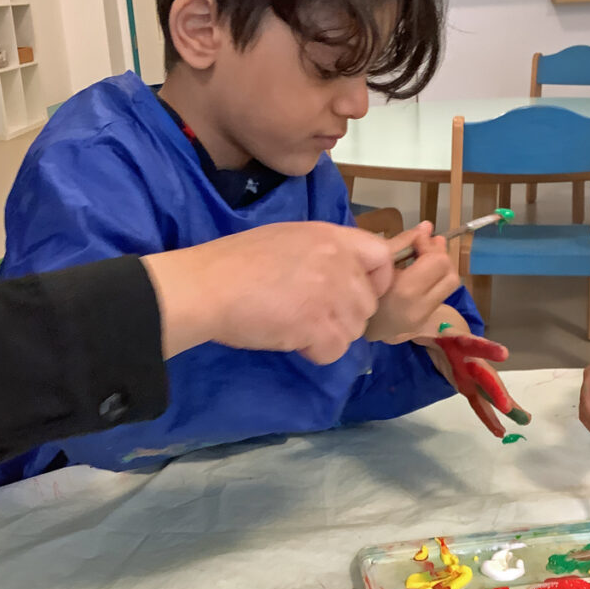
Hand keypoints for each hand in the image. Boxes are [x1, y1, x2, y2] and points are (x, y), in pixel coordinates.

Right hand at [142, 222, 393, 362]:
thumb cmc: (235, 262)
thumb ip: (321, 253)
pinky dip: (315, 352)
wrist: (207, 285)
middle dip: (345, 316)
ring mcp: (331, 293)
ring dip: (329, 335)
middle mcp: (339, 262)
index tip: (352, 293)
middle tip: (311, 316)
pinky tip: (291, 340)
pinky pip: (336, 350)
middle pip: (369, 303)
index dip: (375, 281)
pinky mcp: (318, 325)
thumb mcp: (287, 239)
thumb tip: (339, 274)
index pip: (381, 258)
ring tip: (295, 327)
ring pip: (354, 330)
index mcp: (331, 236)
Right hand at [365, 222, 459, 343]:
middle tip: (424, 246)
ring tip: (425, 257)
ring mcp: (425, 316)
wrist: (353, 325)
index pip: (437, 261)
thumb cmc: (359, 287)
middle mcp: (420, 306)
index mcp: (405, 290)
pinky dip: (436, 278)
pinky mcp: (426, 319)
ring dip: (441, 267)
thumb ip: (403, 243)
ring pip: (451, 284)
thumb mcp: (377, 262)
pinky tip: (421, 272)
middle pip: (450, 274)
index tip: (416, 238)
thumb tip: (427, 227)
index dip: (430, 245)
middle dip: (440, 256)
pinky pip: (442, 293)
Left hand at [422, 331, 530, 437]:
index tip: (504, 354)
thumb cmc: (428, 323)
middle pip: (484, 373)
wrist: (440, 325)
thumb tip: (395, 331)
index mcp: (457, 339)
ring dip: (502, 404)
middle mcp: (470, 357)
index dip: (486, 348)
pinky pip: (479, 402)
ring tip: (522, 419)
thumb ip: (414, 328)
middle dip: (496, 390)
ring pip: (489, 389)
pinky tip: (500, 431)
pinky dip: (489, 416)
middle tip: (509, 407)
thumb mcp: (419, 323)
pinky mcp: (468, 384)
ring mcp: (472, 372)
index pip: (471, 343)